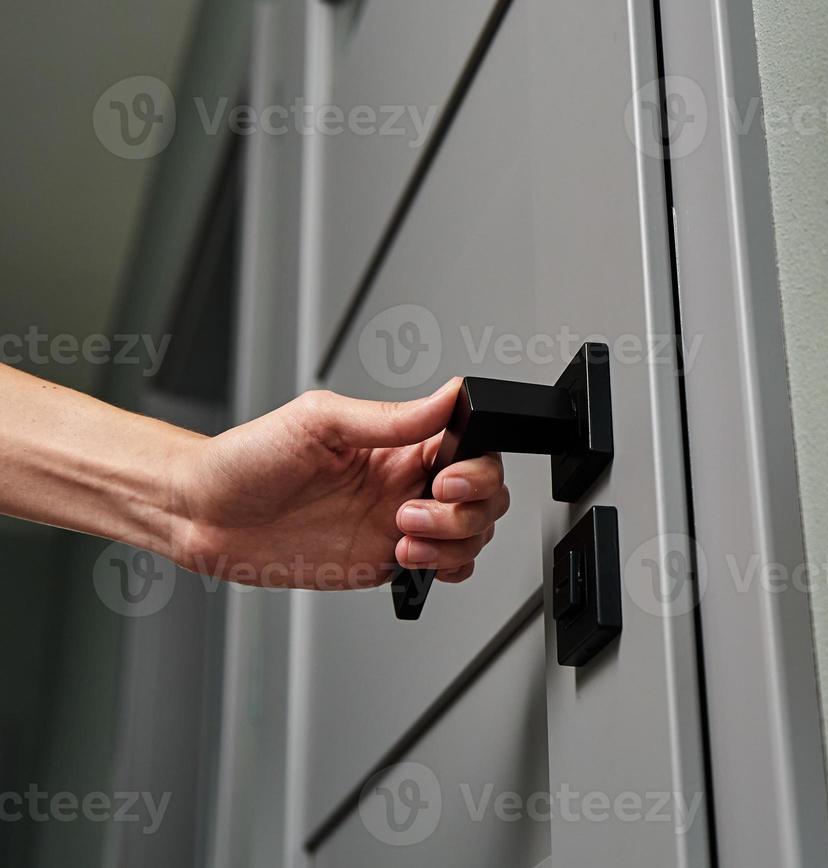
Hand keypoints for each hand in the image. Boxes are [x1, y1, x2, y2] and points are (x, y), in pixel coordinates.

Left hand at [168, 379, 510, 589]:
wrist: (202, 515)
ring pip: (473, 534)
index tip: (446, 478)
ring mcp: (400, 524)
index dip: (476, 467)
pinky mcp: (386, 562)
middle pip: (486, 494)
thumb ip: (391, 417)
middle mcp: (407, 481)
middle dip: (468, 509)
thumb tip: (447, 396)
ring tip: (401, 536)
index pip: (472, 447)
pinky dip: (444, 569)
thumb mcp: (319, 422)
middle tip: (416, 510)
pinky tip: (405, 558)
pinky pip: (445, 569)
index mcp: (399, 441)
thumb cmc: (247, 459)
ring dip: (452, 541)